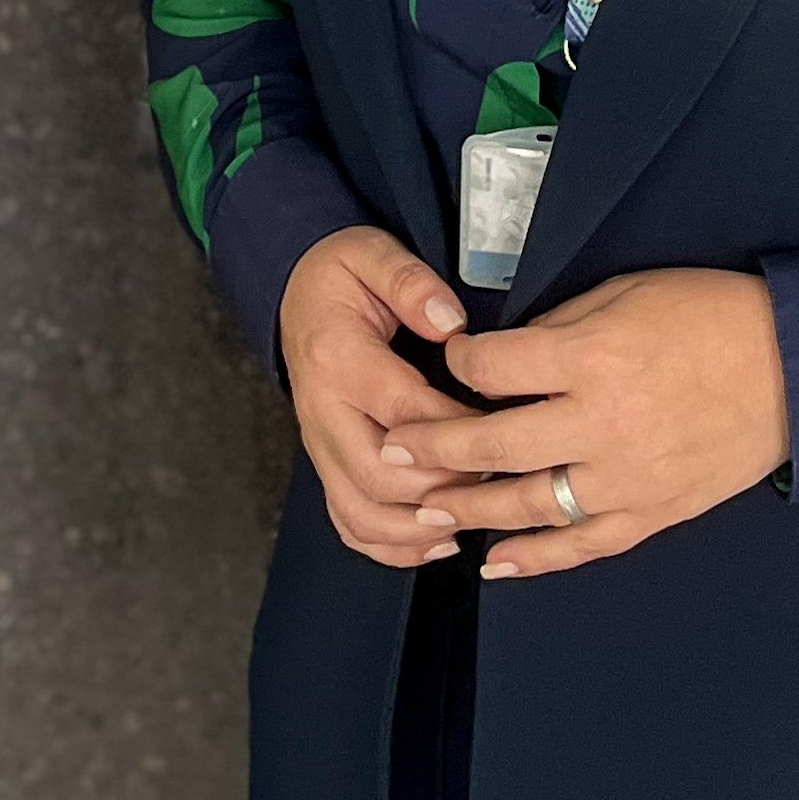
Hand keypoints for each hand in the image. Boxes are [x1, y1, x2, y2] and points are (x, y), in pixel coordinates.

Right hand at [277, 225, 488, 567]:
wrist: (296, 292)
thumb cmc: (341, 275)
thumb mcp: (372, 253)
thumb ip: (411, 283)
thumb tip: (451, 323)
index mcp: (338, 359)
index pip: (404, 411)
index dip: (456, 431)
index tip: (503, 429)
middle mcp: (322, 413)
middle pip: (380, 476)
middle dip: (442, 489)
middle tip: (494, 482)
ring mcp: (320, 446)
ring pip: (361, 513)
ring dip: (417, 530)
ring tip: (468, 524)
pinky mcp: (326, 465)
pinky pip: (349, 522)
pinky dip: (391, 546)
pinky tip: (436, 543)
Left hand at [380, 267, 789, 577]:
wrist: (796, 369)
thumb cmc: (707, 314)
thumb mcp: (625, 292)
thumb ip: (560, 327)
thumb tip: (502, 355)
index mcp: (592, 358)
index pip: (494, 369)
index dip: (458, 363)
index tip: (444, 361)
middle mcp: (601, 424)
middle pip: (496, 445)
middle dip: (435, 446)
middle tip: (391, 447)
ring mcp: (627, 477)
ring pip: (530, 505)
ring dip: (470, 508)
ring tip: (425, 508)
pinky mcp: (653, 514)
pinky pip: (584, 546)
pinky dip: (536, 560)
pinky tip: (494, 563)